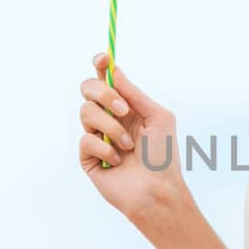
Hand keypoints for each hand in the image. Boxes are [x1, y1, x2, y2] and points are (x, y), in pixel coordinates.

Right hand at [78, 53, 188, 234]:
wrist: (158, 190)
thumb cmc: (163, 156)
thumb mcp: (157, 117)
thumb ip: (134, 94)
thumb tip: (114, 71)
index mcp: (125, 107)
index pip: (106, 79)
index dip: (101, 65)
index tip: (103, 58)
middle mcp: (108, 118)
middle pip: (88, 89)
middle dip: (104, 94)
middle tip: (123, 109)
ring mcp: (96, 137)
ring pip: (86, 112)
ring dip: (111, 128)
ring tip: (128, 147)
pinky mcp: (87, 157)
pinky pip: (85, 140)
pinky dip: (106, 149)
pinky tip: (118, 162)